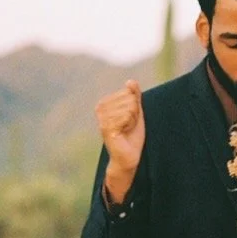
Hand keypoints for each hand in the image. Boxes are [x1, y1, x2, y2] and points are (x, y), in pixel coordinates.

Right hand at [96, 80, 144, 200]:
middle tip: (128, 126)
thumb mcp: (136, 112)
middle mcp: (100, 108)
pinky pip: (127, 116)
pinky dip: (130, 125)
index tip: (129, 120)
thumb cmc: (132, 135)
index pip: (129, 93)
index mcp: (105, 102)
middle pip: (130, 99)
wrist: (128, 157)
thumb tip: (131, 80)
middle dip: (135, 114)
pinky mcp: (106, 126)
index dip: (135, 107)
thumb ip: (134, 96)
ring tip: (126, 130)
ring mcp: (102, 117)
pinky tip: (124, 133)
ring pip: (129, 108)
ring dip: (133, 121)